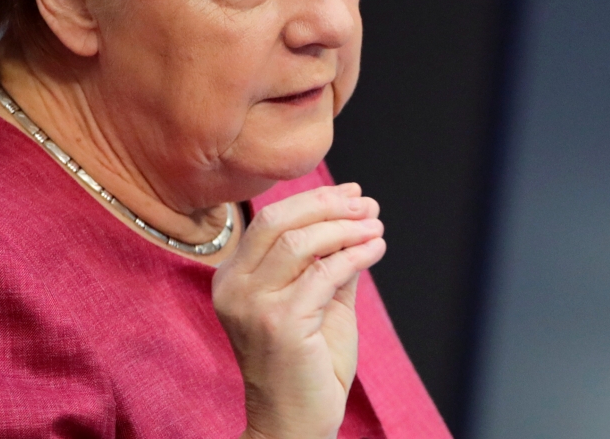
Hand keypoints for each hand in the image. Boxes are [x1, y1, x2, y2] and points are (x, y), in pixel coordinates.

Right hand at [213, 183, 384, 438]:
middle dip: (330, 206)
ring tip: (376, 228)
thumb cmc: (306, 365)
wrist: (294, 423)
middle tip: (367, 205)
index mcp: (233, 278)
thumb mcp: (317, 301)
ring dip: (347, 228)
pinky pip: (324, 273)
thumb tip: (358, 215)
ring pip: (302, 241)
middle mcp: (233, 287)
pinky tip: (376, 250)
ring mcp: (252, 305)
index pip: (271, 220)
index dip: (316, 200)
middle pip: (280, 220)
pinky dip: (356, 255)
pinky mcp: (280, 323)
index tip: (353, 193)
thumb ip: (329, 259)